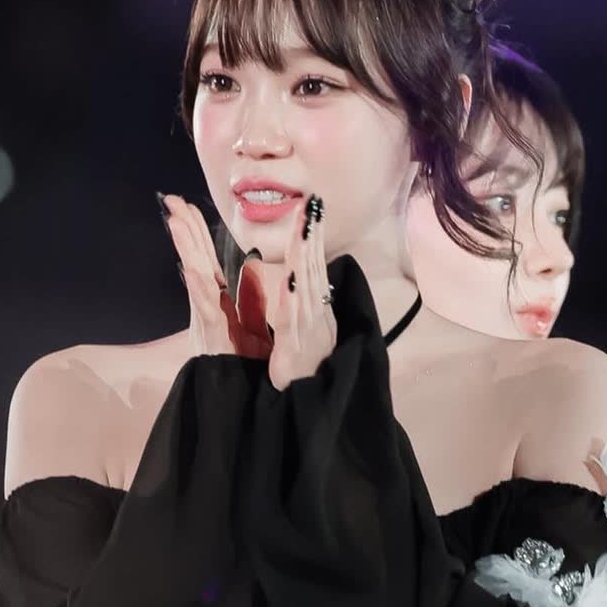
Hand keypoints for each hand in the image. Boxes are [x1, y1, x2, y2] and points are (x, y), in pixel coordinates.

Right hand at [161, 195, 272, 359]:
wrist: (243, 394)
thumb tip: (249, 267)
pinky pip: (205, 309)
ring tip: (175, 222)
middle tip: (170, 201)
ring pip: (196, 277)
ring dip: (186, 250)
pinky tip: (191, 269)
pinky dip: (198, 288)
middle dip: (184, 230)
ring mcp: (207, 320)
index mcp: (219, 300)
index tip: (187, 205)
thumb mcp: (250, 321)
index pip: (206, 258)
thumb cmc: (247, 360)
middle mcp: (208, 306)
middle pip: (196, 260)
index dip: (197, 232)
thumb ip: (247, 296)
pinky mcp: (212, 337)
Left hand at [266, 194, 337, 391]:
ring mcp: (308, 329)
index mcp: (314, 307)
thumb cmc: (304, 366)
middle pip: (314, 268)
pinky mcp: (295, 348)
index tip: (312, 207)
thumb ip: (300, 299)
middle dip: (312, 235)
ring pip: (307, 287)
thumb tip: (300, 273)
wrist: (307, 402)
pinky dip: (292, 299)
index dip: (313, 236)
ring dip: (306, 257)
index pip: (313, 264)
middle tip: (313, 204)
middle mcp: (316, 313)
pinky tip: (290, 279)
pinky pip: (292, 320)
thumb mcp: (303, 327)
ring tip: (305, 229)